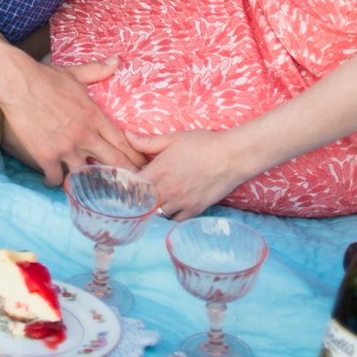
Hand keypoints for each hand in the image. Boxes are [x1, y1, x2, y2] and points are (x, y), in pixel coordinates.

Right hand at [0, 55, 143, 185]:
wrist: (17, 83)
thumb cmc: (46, 77)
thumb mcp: (75, 74)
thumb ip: (97, 71)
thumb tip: (116, 61)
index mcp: (94, 116)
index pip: (122, 142)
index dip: (135, 157)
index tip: (142, 168)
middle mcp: (84, 135)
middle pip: (113, 163)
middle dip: (125, 178)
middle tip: (130, 190)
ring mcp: (65, 148)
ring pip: (85, 176)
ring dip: (87, 183)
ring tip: (91, 191)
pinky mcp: (46, 156)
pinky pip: (57, 179)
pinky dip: (56, 182)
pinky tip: (54, 180)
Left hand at [125, 127, 247, 219]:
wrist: (230, 157)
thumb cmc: (201, 144)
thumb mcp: (172, 138)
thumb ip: (147, 142)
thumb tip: (126, 136)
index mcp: (159, 171)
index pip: (133, 185)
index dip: (128, 184)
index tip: (129, 181)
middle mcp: (168, 190)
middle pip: (143, 203)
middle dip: (139, 197)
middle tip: (141, 191)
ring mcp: (181, 202)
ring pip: (158, 213)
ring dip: (154, 207)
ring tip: (157, 197)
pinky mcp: (194, 210)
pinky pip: (175, 220)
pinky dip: (170, 215)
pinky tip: (172, 205)